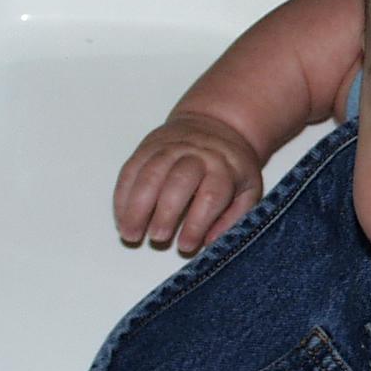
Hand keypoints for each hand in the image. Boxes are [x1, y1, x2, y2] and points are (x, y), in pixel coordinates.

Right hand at [113, 112, 262, 253]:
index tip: (185, 246)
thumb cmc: (232, 167)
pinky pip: (130, 169)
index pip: (211, 196)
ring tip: (130, 233)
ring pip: (149, 174)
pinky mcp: (147, 146)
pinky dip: (123, 195)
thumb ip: (234, 217)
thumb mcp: (248, 190)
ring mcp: (170, 147)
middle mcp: (196, 155)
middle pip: (178, 182)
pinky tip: (121, 217)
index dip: (196, 224)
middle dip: (165, 213)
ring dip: (136, 206)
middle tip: (157, 238)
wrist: (217, 124)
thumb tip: (211, 243)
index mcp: (224, 168)